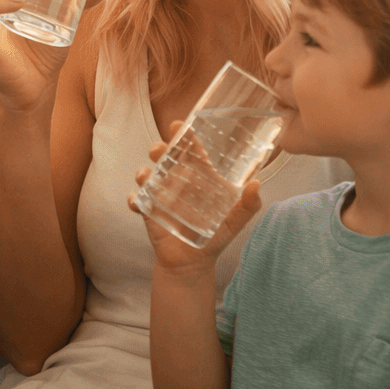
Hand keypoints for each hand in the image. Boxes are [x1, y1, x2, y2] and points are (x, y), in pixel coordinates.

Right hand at [128, 121, 263, 276]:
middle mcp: (178, 181)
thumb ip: (248, 205)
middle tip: (160, 149)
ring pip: (147, 173)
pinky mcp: (148, 210)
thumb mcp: (235, 221)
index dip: (185, 135)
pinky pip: (136, 199)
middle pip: (165, 156)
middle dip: (159, 147)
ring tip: (147, 175)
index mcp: (199, 177)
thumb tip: (256, 184)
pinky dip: (133, 198)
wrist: (192, 263)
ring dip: (144, 170)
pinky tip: (137, 201)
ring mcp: (161, 194)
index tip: (179, 125)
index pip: (191, 150)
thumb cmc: (216, 236)